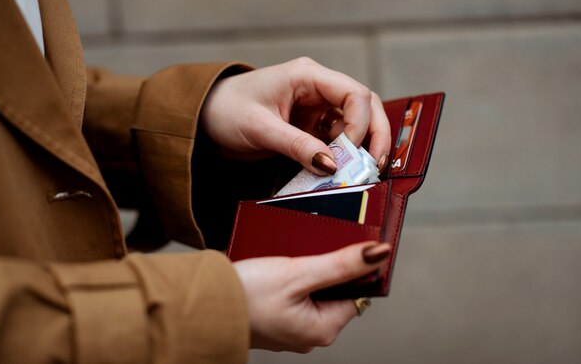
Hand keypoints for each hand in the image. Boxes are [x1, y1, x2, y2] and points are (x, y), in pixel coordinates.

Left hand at [201, 58, 391, 173]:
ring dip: (360, 147)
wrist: (205, 117)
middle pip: (364, 105)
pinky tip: (338, 171)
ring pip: (354, 123)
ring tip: (358, 173)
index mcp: (307, 75)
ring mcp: (316, 106)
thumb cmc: (226, 110)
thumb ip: (297, 146)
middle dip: (374, 135)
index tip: (350, 154)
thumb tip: (332, 167)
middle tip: (375, 166)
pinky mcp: (310, 124)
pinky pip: (336, 138)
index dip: (361, 125)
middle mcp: (317, 87)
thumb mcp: (260, 129)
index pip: (354, 94)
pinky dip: (342, 155)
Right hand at [233, 242, 390, 352]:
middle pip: (332, 291)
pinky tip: (274, 269)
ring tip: (288, 259)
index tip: (339, 247)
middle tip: (305, 253)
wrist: (202, 304)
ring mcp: (290, 328)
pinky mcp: (275, 318)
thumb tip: (378, 253)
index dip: (350, 268)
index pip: (356, 293)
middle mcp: (309, 334)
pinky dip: (288, 279)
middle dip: (323, 267)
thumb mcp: (299, 273)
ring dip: (304, 271)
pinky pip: (292, 295)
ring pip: (311, 291)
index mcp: (323, 329)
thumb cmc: (248, 295)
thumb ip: (340, 264)